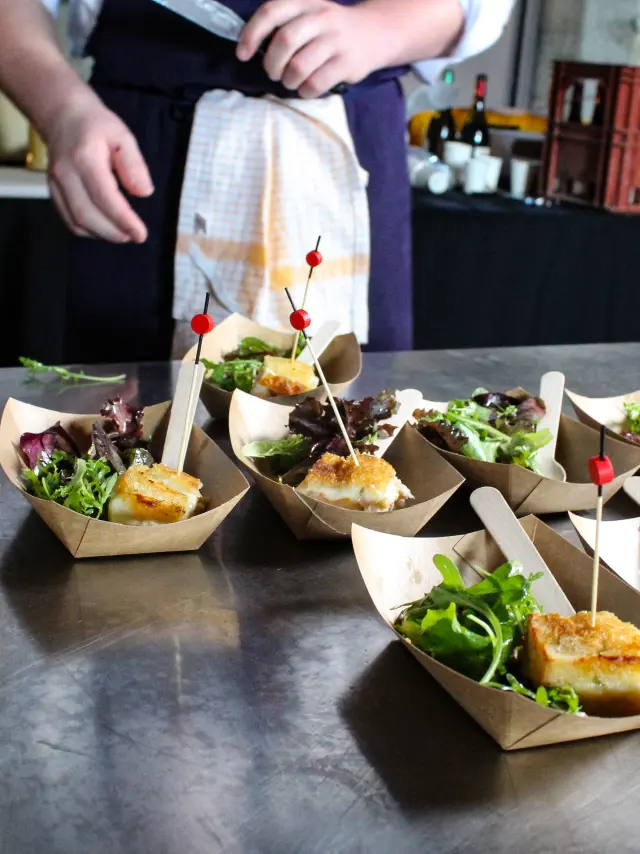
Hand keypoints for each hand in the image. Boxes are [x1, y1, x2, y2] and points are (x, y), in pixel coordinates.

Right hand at [45, 92, 152, 242]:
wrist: (63, 115)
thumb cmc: (97, 125)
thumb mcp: (123, 137)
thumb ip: (134, 165)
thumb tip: (144, 193)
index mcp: (84, 158)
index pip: (104, 197)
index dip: (123, 220)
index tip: (141, 233)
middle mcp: (65, 174)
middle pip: (86, 215)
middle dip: (113, 232)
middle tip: (135, 236)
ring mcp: (55, 184)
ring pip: (76, 222)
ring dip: (102, 234)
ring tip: (123, 234)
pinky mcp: (53, 192)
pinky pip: (69, 220)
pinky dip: (89, 231)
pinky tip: (105, 229)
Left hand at [236, 0, 379, 97]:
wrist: (375, 32)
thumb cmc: (331, 29)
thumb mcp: (308, 13)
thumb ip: (284, 24)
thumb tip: (252, 48)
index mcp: (305, 2)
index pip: (271, 12)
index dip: (252, 34)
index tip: (242, 54)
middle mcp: (321, 17)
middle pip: (284, 42)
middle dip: (272, 65)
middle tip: (274, 74)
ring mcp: (336, 40)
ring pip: (299, 67)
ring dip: (288, 81)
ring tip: (291, 81)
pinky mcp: (347, 63)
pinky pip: (316, 83)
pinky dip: (305, 91)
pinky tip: (306, 89)